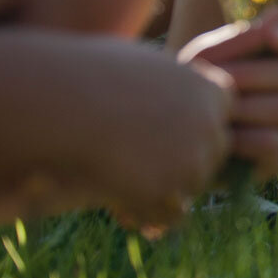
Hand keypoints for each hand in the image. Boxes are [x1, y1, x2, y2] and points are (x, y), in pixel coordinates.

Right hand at [80, 48, 233, 229]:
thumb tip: (178, 85)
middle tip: (145, 162)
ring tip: (126, 182)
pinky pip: (169, 215)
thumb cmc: (89, 74)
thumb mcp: (145, 63)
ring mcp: (191, 160)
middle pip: (215, 152)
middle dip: (187, 158)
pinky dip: (150, 214)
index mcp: (211, 90)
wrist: (57, 102)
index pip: (221, 116)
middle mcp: (210, 125)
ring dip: (167, 188)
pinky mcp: (163, 191)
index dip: (194, 125)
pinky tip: (122, 204)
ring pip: (193, 185)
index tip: (164, 130)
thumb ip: (173, 83)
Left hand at [180, 8, 277, 181]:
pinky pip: (277, 144)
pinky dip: (246, 140)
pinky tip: (221, 139)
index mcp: (275, 61)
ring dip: (244, 108)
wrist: (164, 138)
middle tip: (215, 80)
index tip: (271, 37)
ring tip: (214, 112)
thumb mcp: (205, 60)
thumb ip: (239, 39)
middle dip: (251, 75)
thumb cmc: (186, 92)